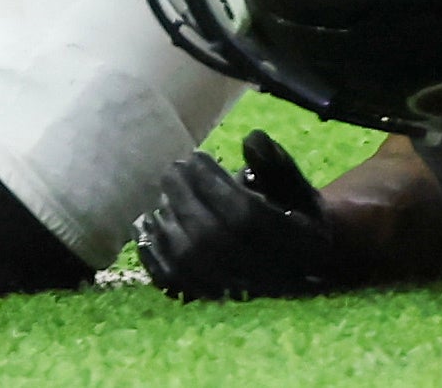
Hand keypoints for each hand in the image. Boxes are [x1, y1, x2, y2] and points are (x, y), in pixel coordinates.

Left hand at [136, 132, 370, 302]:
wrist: (298, 259)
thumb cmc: (293, 210)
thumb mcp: (295, 183)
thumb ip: (276, 162)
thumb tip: (251, 139)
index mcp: (296, 241)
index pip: (246, 215)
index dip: (215, 184)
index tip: (196, 156)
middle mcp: (268, 274)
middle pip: (213, 239)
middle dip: (186, 198)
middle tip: (173, 169)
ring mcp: (236, 293)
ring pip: (191, 265)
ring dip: (167, 224)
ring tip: (161, 195)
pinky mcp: (212, 301)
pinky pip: (175, 285)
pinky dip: (152, 256)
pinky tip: (144, 227)